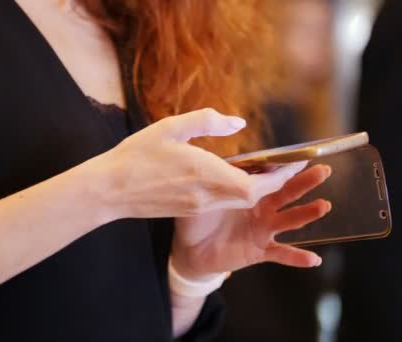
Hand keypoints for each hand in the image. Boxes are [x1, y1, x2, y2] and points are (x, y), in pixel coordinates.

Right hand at [89, 108, 298, 219]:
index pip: (254, 184)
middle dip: (271, 184)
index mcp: (204, 173)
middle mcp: (205, 195)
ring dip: (255, 189)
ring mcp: (197, 206)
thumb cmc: (136, 156)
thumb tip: (238, 123)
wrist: (109, 190)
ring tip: (263, 169)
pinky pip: (222, 203)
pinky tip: (231, 177)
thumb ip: (207, 121)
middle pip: (251, 197)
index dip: (278, 177)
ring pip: (238, 202)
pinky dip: (235, 192)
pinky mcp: (188, 210)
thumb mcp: (170, 127)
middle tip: (282, 166)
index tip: (292, 163)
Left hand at [171, 163, 331, 279]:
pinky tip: (314, 259)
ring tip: (323, 206)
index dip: (286, 166)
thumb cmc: (197, 216)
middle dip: (306, 182)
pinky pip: (281, 254)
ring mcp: (263, 230)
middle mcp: (262, 209)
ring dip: (307, 213)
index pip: (271, 177)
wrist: (190, 249)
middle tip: (324, 170)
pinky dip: (297, 257)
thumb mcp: (204, 193)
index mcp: (249, 193)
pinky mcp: (260, 250)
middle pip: (287, 193)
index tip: (303, 155)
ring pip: (290, 220)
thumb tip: (207, 152)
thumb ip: (211, 175)